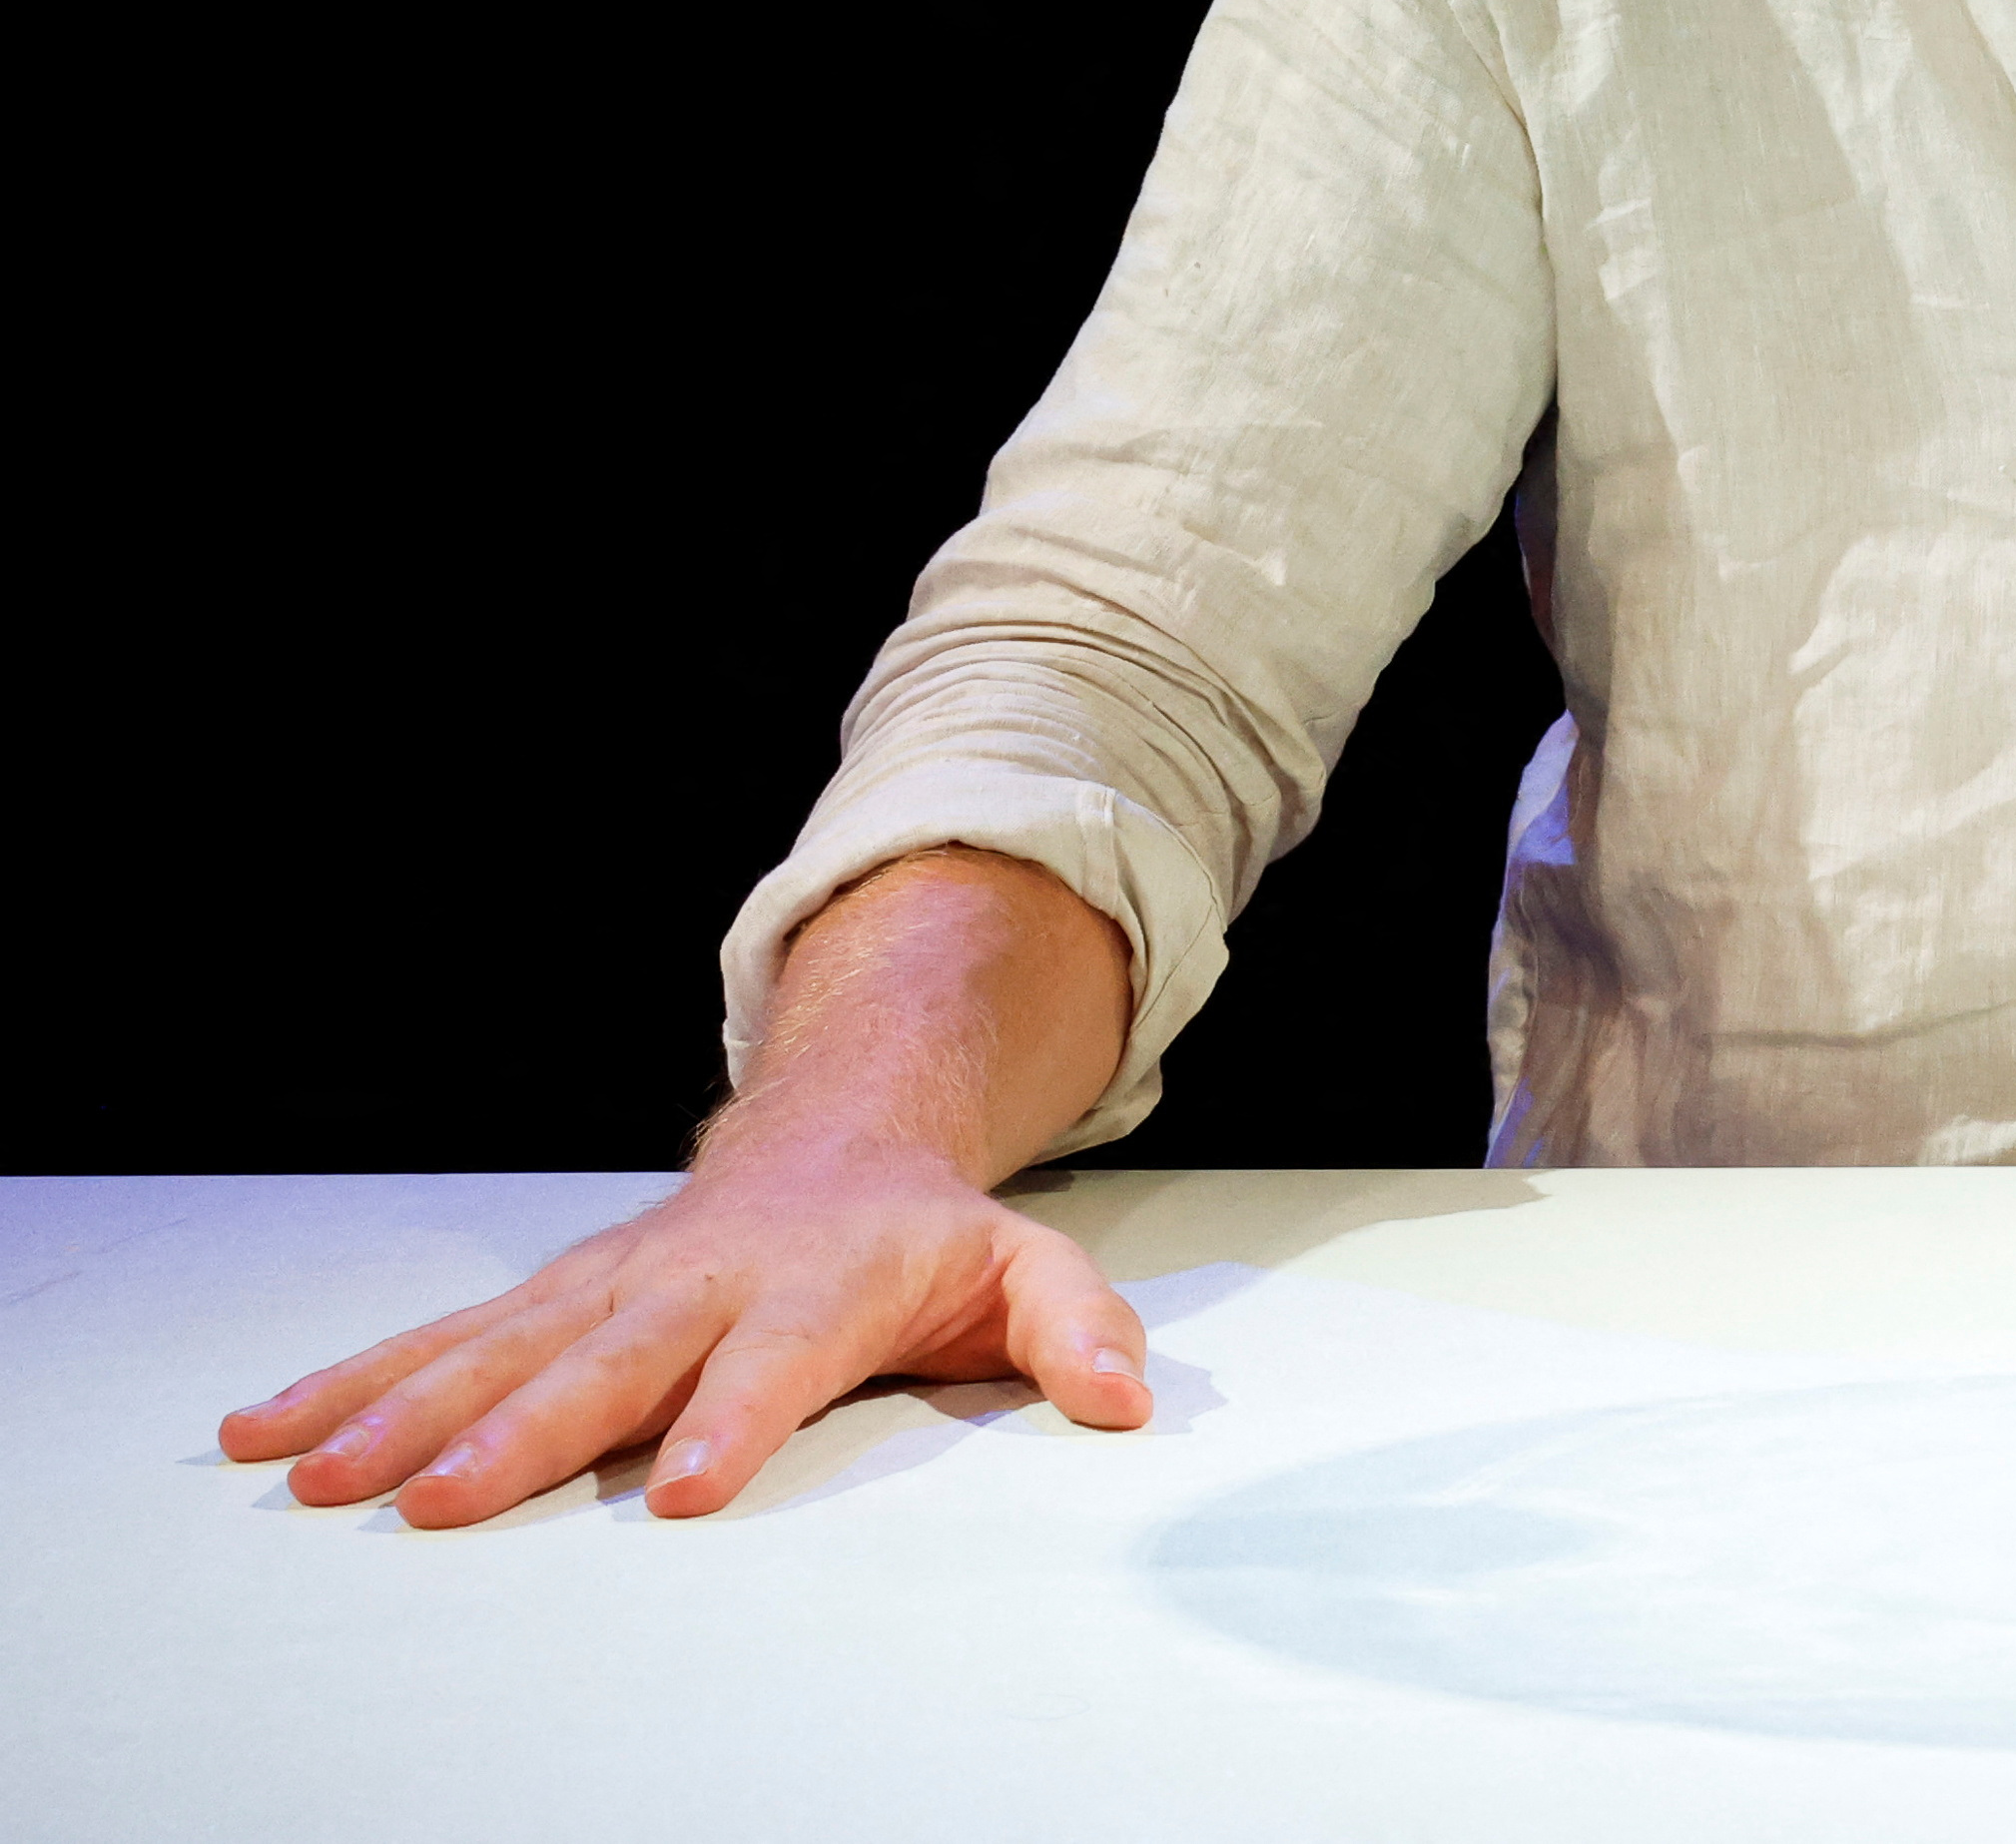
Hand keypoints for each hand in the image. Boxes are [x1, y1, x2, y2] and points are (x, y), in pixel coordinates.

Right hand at [216, 1133, 1150, 1525]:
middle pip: (605, 1361)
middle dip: (520, 1432)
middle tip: (438, 1500)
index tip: (675, 1490)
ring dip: (403, 1413)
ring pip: (496, 1349)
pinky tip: (265, 1433)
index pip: (773, 1360)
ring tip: (318, 1481)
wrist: (842, 1137)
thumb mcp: (1027, 1264)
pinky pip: (440, 1339)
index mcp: (817, 1284)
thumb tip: (1126, 1396)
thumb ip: (1075, 1327)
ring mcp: (610, 1284)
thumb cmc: (928, 1235)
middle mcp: (696, 1281)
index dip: (727, 1419)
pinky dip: (350, 1382)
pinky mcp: (552, 1294)